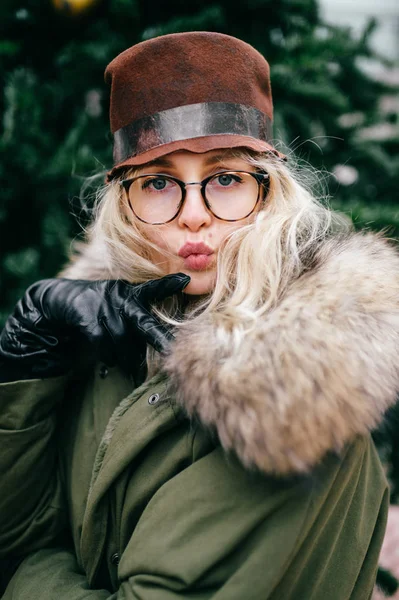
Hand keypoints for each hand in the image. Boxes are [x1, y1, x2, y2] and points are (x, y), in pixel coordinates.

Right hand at [0, 274, 189, 381]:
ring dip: (126, 359)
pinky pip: (101, 342)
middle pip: (142, 321)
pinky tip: (109, 361)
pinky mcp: (85, 315)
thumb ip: (138, 323)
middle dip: (158, 338)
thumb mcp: (120, 307)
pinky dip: (107, 355)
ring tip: (132, 371)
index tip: (186, 280)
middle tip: (170, 353)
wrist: (60, 300)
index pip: (153, 289)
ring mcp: (102, 304)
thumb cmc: (101, 309)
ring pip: (121, 339)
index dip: (169, 285)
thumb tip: (159, 352)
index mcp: (131, 293)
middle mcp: (119, 296)